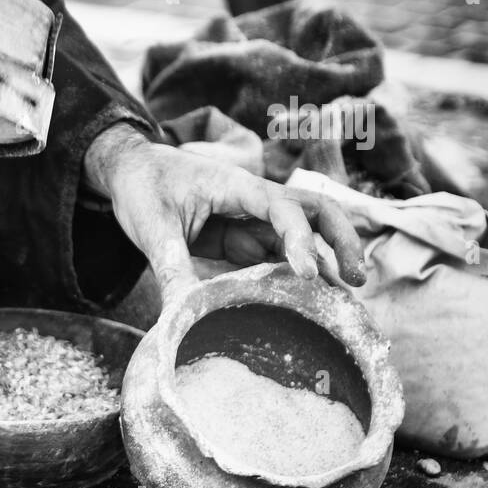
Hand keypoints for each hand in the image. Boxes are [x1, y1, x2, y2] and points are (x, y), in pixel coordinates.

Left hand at [85, 125, 366, 305]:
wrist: (130, 170)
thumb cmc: (142, 187)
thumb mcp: (150, 227)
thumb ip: (169, 267)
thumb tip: (178, 317)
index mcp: (235, 186)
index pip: (282, 208)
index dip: (300, 239)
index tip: (308, 274)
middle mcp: (253, 201)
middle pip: (316, 211)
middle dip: (341, 240)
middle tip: (356, 280)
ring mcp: (251, 220)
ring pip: (302, 236)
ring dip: (327, 261)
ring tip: (346, 301)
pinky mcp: (242, 238)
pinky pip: (277, 256)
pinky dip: (297, 276)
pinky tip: (310, 304)